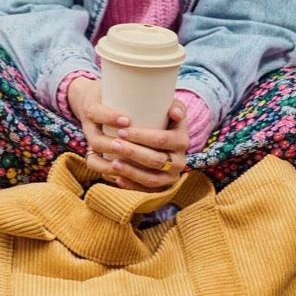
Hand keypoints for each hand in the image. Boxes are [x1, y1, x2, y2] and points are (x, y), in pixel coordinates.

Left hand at [68, 79, 188, 190]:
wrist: (162, 138)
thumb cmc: (160, 118)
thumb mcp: (169, 108)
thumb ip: (175, 105)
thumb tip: (173, 112)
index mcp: (182, 140)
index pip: (161, 139)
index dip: (141, 137)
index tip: (122, 130)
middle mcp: (180, 161)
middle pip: (155, 160)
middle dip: (133, 153)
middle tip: (114, 144)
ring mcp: (172, 177)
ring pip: (151, 179)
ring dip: (131, 171)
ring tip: (113, 163)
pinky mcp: (162, 188)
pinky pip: (147, 191)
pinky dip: (131, 185)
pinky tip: (117, 177)